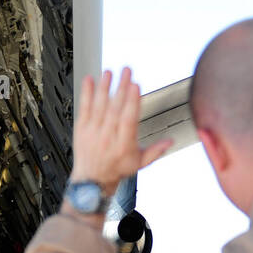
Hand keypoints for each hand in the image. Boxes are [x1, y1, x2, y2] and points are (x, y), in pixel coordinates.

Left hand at [70, 67, 171, 194]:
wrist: (92, 180)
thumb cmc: (116, 170)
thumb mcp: (139, 163)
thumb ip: (156, 150)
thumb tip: (171, 141)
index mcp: (124, 145)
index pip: (128, 120)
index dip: (132, 102)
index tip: (136, 86)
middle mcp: (107, 137)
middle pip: (115, 108)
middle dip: (121, 87)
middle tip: (126, 71)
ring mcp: (93, 132)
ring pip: (99, 106)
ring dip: (105, 87)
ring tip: (110, 72)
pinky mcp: (82, 129)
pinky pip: (84, 108)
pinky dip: (86, 94)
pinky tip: (89, 80)